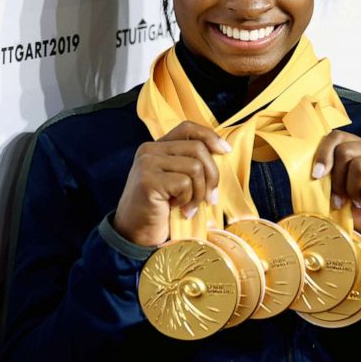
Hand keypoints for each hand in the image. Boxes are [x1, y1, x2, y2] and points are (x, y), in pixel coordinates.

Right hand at [113, 121, 229, 246]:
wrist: (135, 233)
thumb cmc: (161, 208)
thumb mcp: (176, 179)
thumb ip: (190, 162)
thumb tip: (222, 150)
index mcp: (156, 146)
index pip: (188, 128)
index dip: (210, 136)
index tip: (225, 151)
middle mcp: (149, 150)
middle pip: (197, 148)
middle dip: (212, 175)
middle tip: (210, 198)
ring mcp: (147, 164)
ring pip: (194, 167)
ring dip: (199, 192)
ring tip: (189, 206)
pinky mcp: (148, 180)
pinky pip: (184, 184)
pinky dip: (187, 200)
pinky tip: (177, 209)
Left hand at [312, 131, 360, 243]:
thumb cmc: (359, 209)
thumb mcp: (338, 188)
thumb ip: (329, 173)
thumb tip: (313, 169)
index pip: (337, 137)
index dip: (323, 154)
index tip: (316, 175)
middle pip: (345, 150)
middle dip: (337, 179)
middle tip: (341, 198)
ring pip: (360, 165)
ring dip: (353, 190)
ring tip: (359, 201)